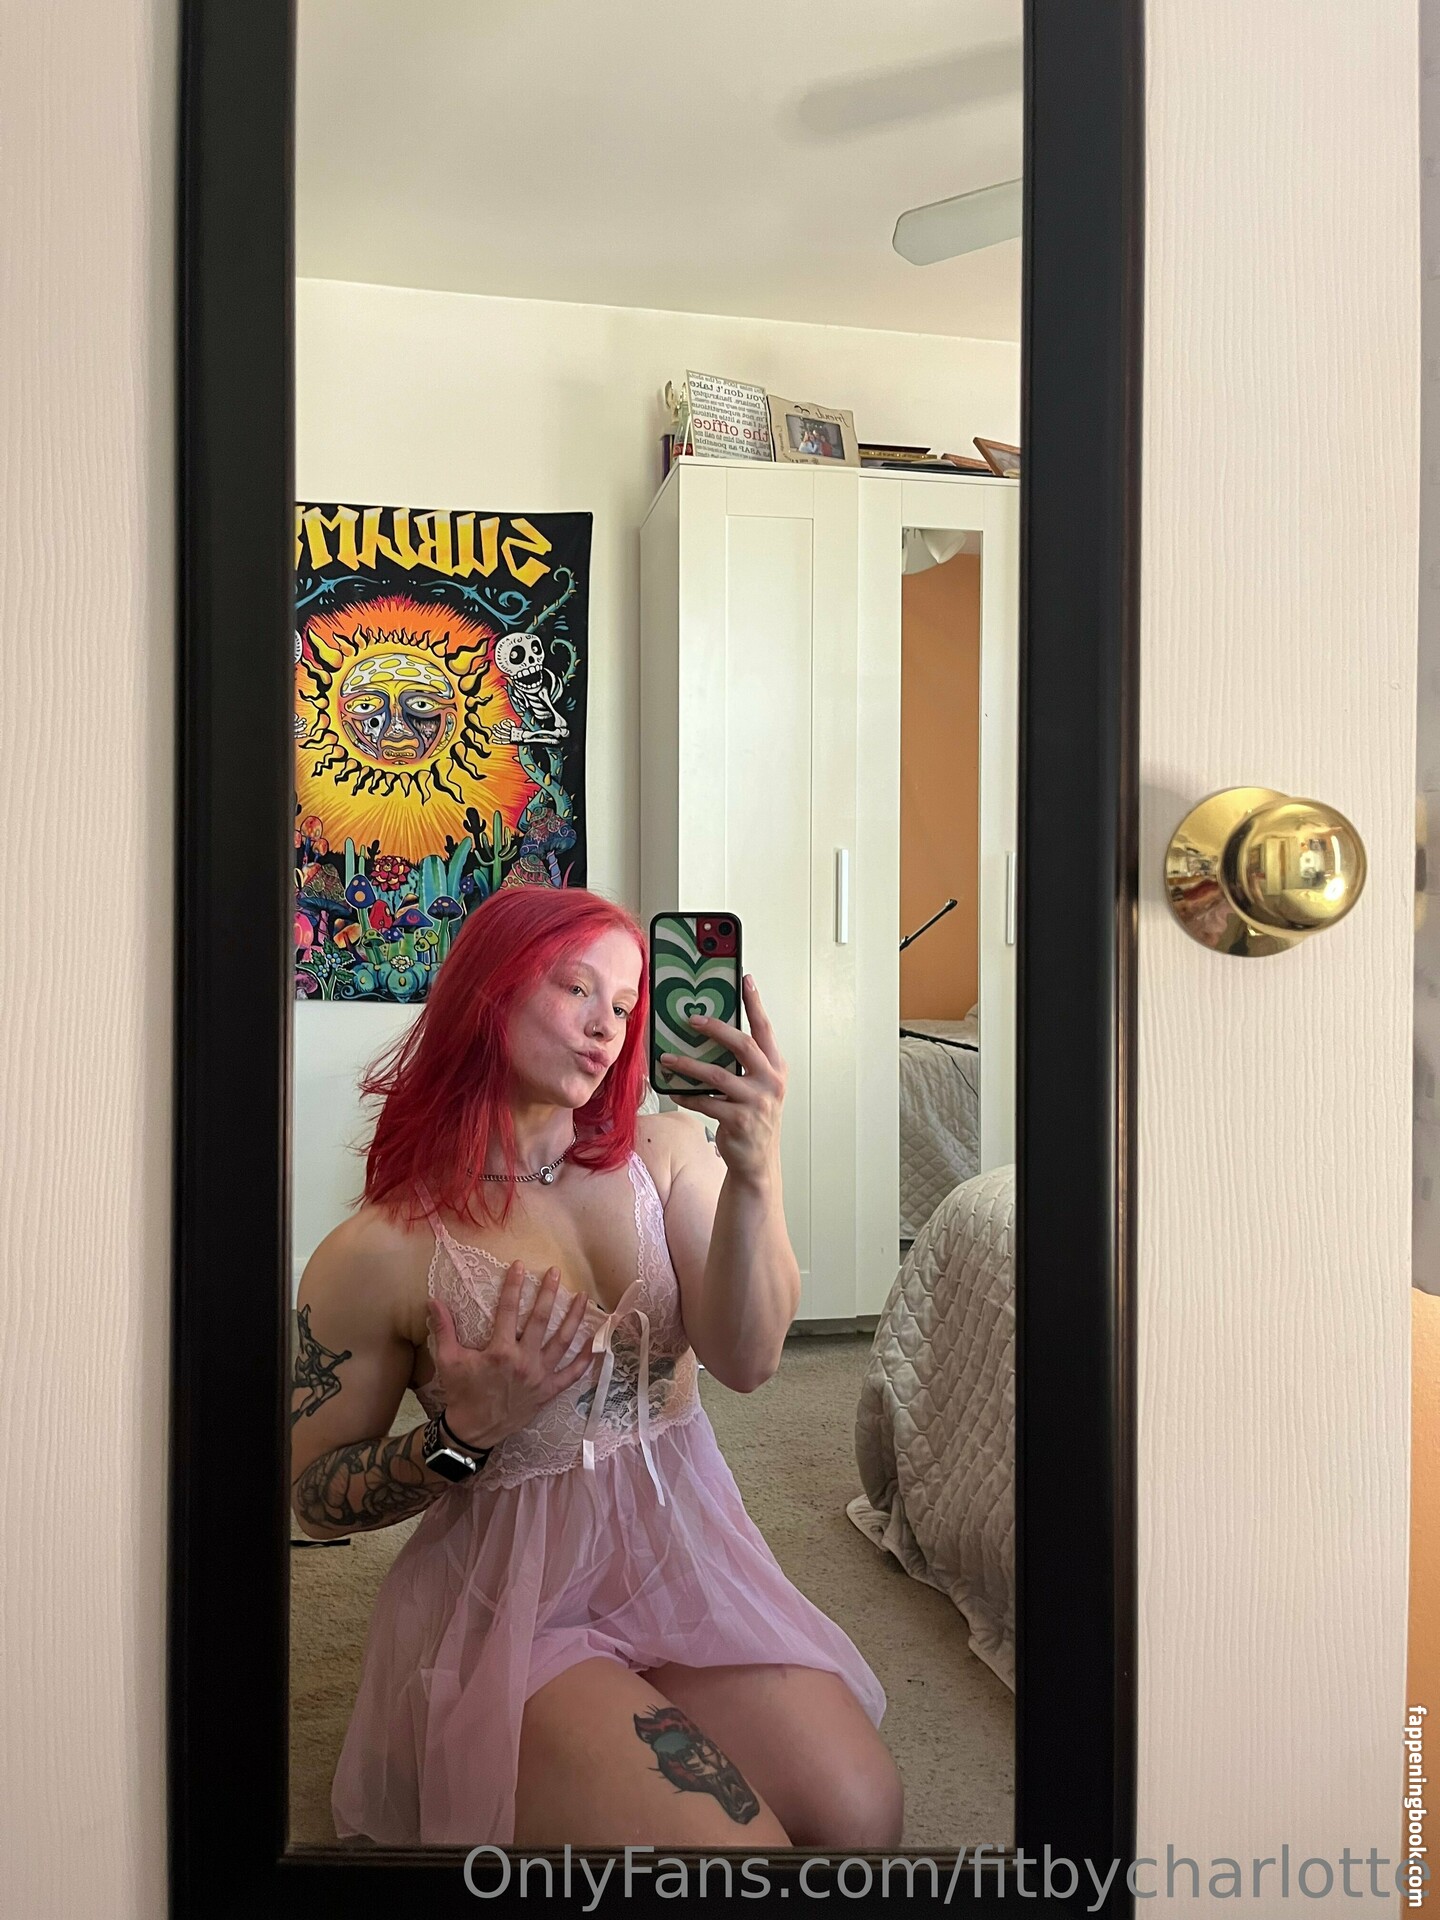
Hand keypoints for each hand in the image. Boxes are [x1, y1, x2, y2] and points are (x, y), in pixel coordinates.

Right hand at [426, 1262, 593, 1449]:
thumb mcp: (448, 1360)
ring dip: (574, 1318)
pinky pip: (572, 1373)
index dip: (513, 1286)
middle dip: (549, 1293)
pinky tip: (595, 1341)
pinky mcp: (549, 1391)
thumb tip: (432, 1300)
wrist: (473, 1431)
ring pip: (563, 1342)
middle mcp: (524, 1361)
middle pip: (541, 1320)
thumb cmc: (461, 1393)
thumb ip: (444, 1329)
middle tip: (555, 1272)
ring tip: (583, 1297)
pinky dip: (585, 1358)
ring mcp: (539, 1377)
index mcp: (500, 1351)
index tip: (519, 1266)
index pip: (508, 1310)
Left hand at [658, 973, 787, 1187]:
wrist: (758, 1161)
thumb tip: (708, 1034)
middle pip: (743, 1045)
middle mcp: (770, 1082)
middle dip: (716, 1028)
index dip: (755, 1003)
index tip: (745, 979)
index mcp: (776, 1067)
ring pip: (717, 1075)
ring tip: (667, 1058)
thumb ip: (743, 1063)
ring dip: (688, 1064)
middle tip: (692, 1019)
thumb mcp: (757, 1086)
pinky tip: (673, 1090)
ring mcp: (757, 1102)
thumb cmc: (753, 1117)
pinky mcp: (740, 1121)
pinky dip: (687, 1095)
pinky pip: (706, 1102)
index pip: (765, 1028)